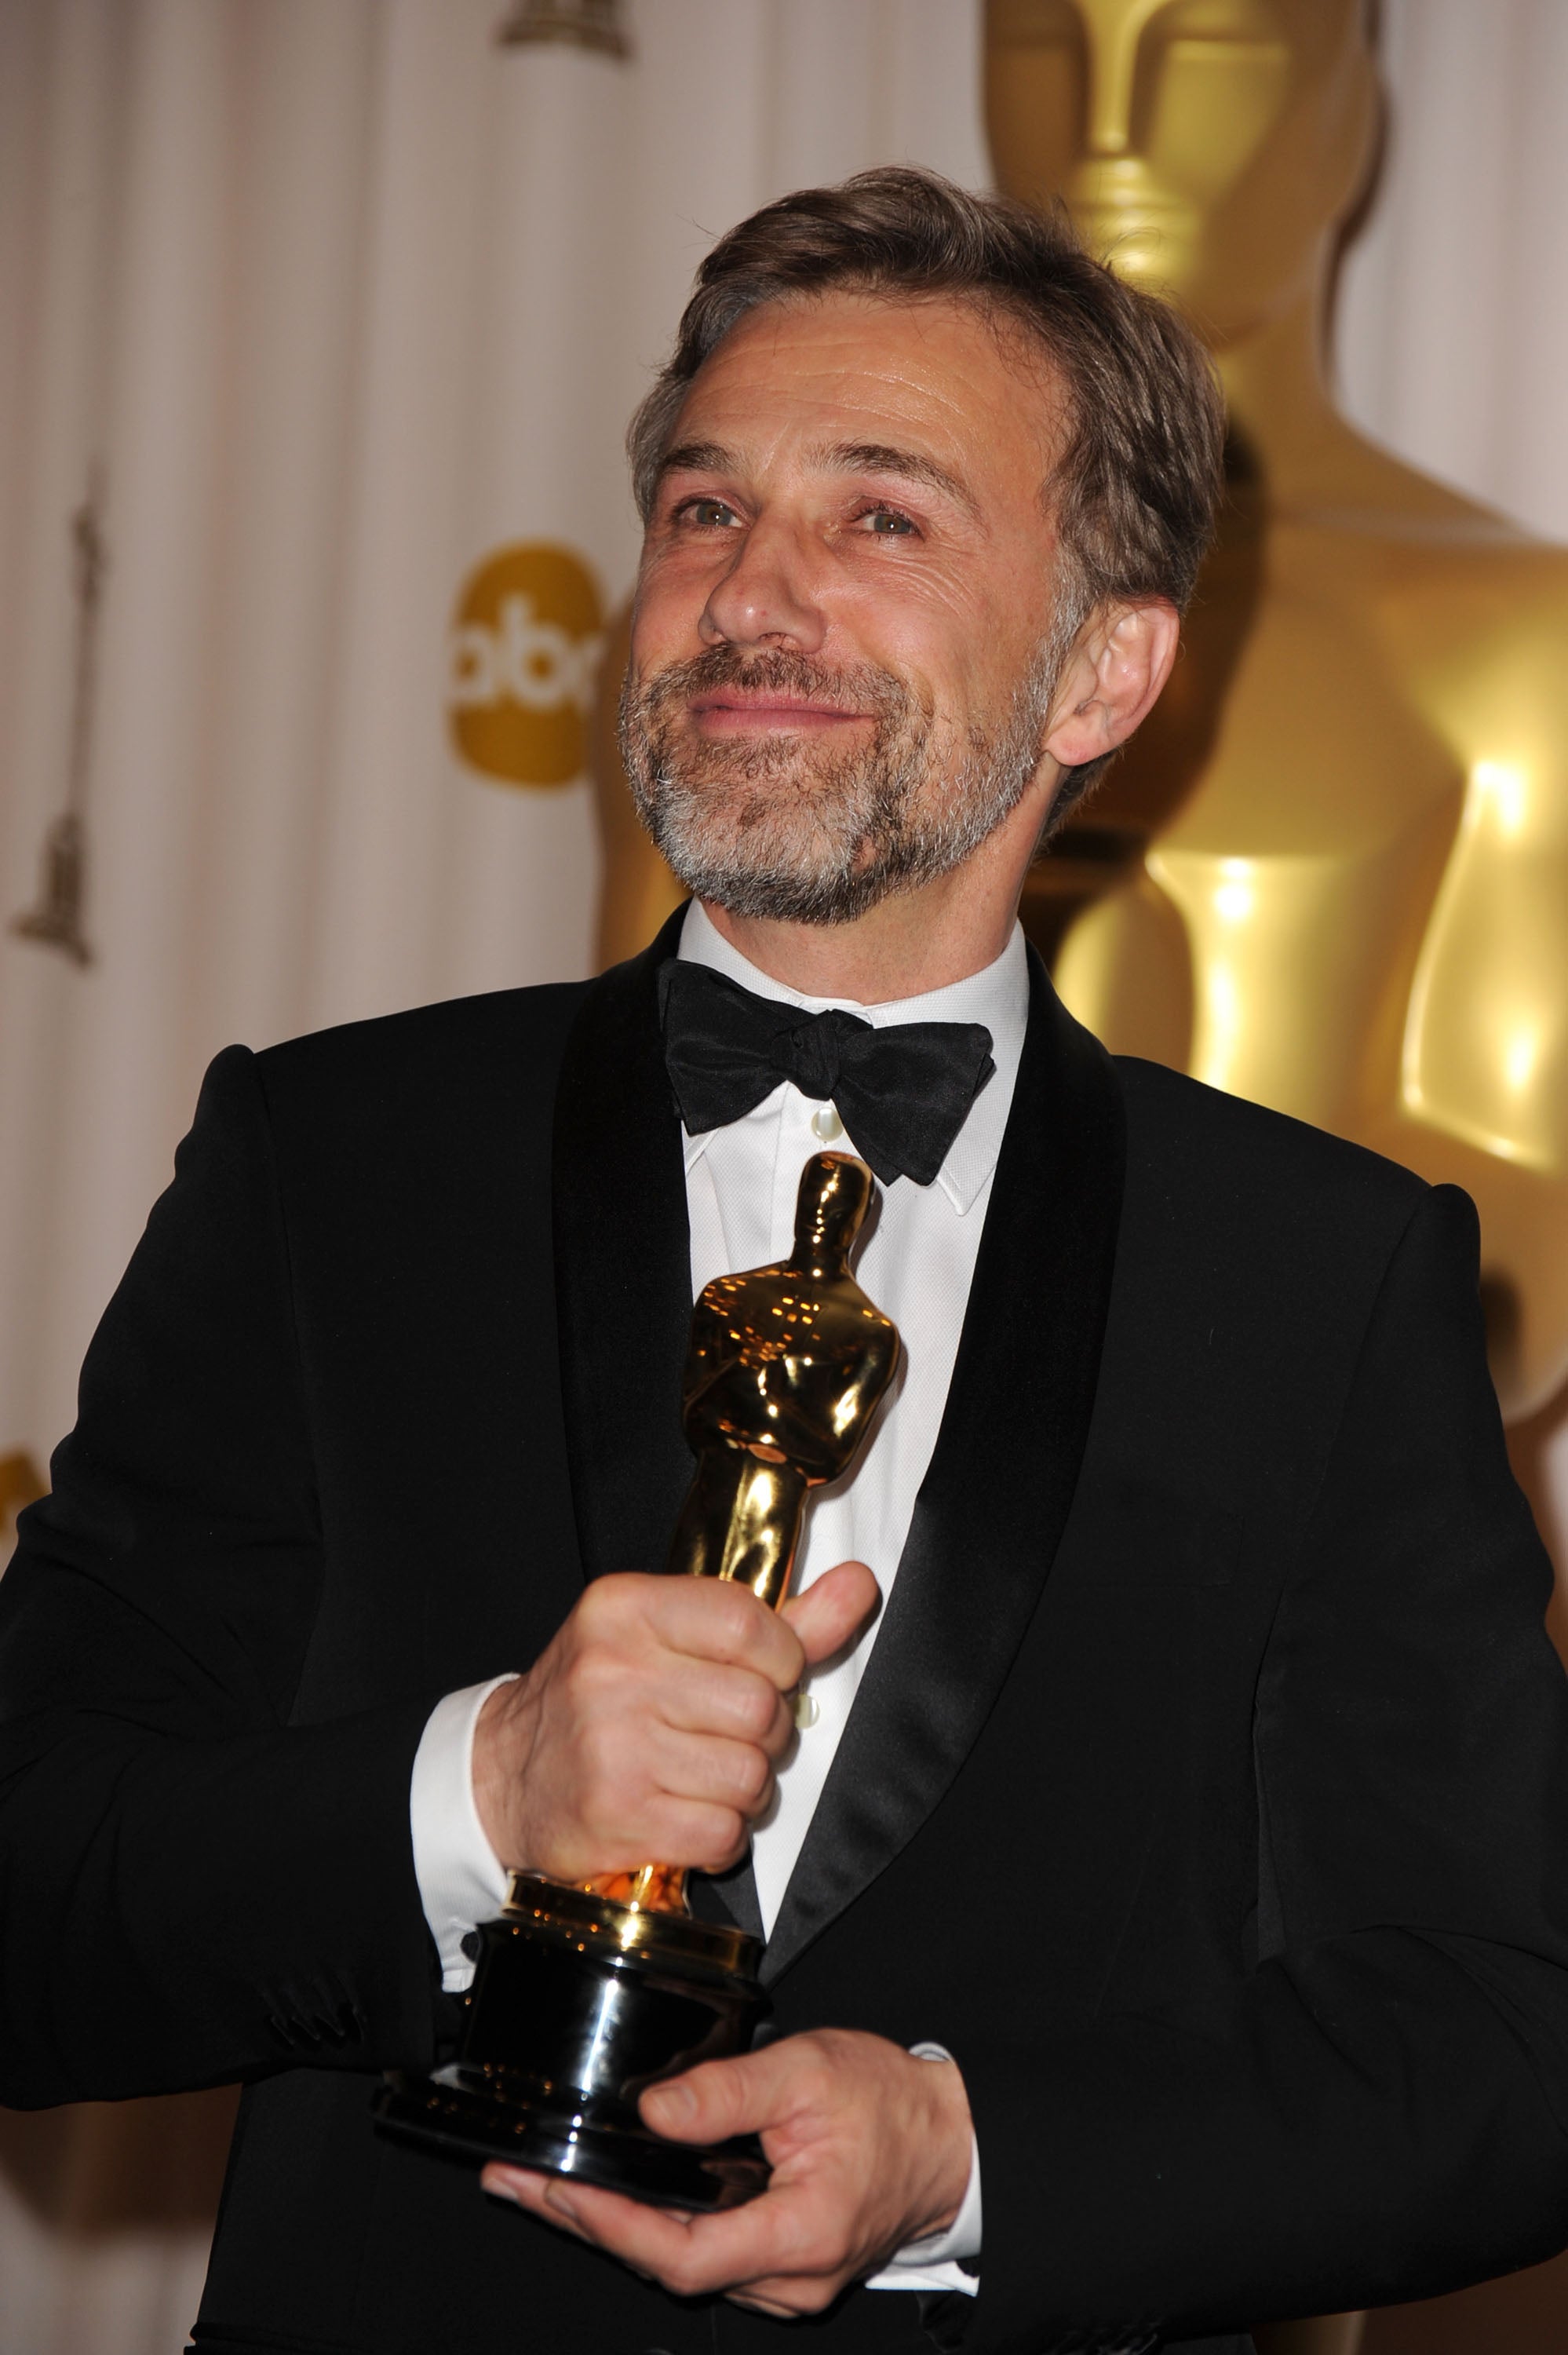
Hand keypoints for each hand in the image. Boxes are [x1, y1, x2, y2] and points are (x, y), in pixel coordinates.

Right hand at [473, 1561, 878, 1881]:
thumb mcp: (671, 1637)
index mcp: (626, 1609)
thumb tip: (859, 1586)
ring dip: (741, 1789)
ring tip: (697, 1776)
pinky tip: (683, 1815)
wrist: (505, 1775)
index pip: (750, 1625)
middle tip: (719, 1735)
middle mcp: (613, 1671)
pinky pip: (723, 1832)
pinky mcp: (617, 1815)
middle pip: (760, 1709)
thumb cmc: (601, 1698)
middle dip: (761, 1733)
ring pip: (750, 1776)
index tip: (760, 1674)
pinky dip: (718, 1835)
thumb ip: (776, 1619)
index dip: (779, 1660)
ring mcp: (613, 1746)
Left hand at [481, 2029, 973, 2315]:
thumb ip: (728, 2091)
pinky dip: (649, 2224)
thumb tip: (652, 2113)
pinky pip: (700, 2253)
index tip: (554, 2188)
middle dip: (582, 2222)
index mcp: (798, 2234)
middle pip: (665, 2266)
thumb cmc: (889, 2103)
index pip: (681, 2252)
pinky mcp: (777, 2267)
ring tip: (541, 2182)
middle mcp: (787, 2279)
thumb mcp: (808, 2071)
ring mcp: (783, 2282)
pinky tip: (609, 2194)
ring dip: (608, 2224)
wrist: (947, 2141)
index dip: (610, 2225)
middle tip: (512, 2181)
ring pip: (678, 2264)